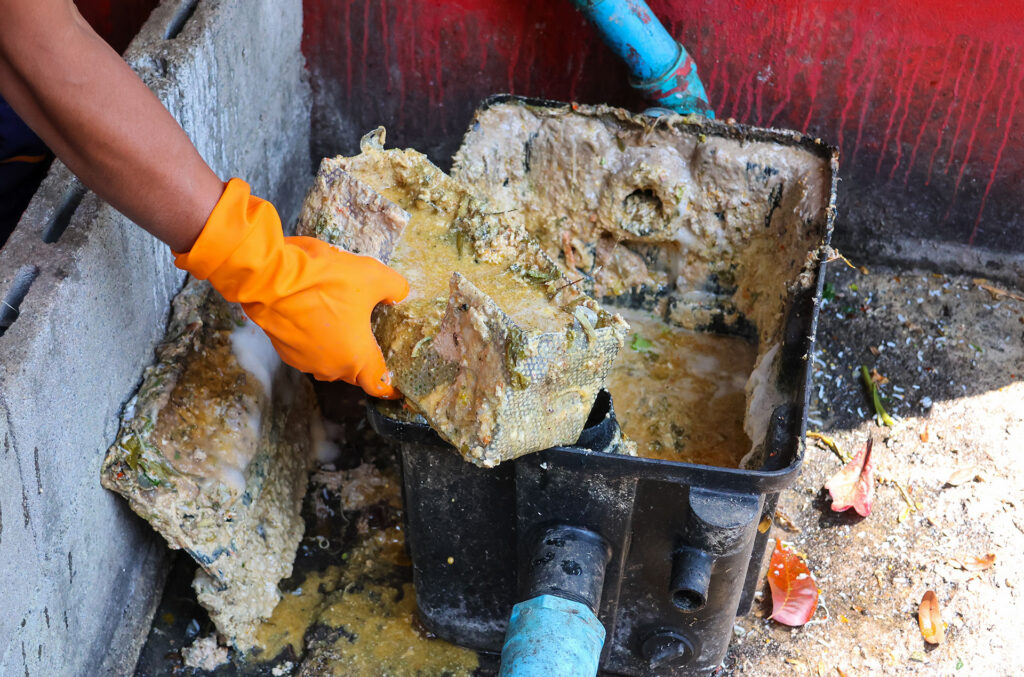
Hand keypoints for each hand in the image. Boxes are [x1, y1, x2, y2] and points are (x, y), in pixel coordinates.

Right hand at [174, 179, 408, 397]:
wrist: (269, 278)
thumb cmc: (325, 281)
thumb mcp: (372, 276)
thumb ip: (395, 288)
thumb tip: (399, 293)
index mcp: (355, 359)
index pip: (379, 385)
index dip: (391, 386)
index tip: (398, 384)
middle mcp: (329, 368)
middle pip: (354, 372)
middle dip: (365, 360)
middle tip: (374, 341)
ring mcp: (303, 360)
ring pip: (329, 361)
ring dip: (339, 348)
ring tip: (347, 326)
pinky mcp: (283, 348)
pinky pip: (309, 349)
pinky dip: (317, 339)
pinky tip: (320, 317)